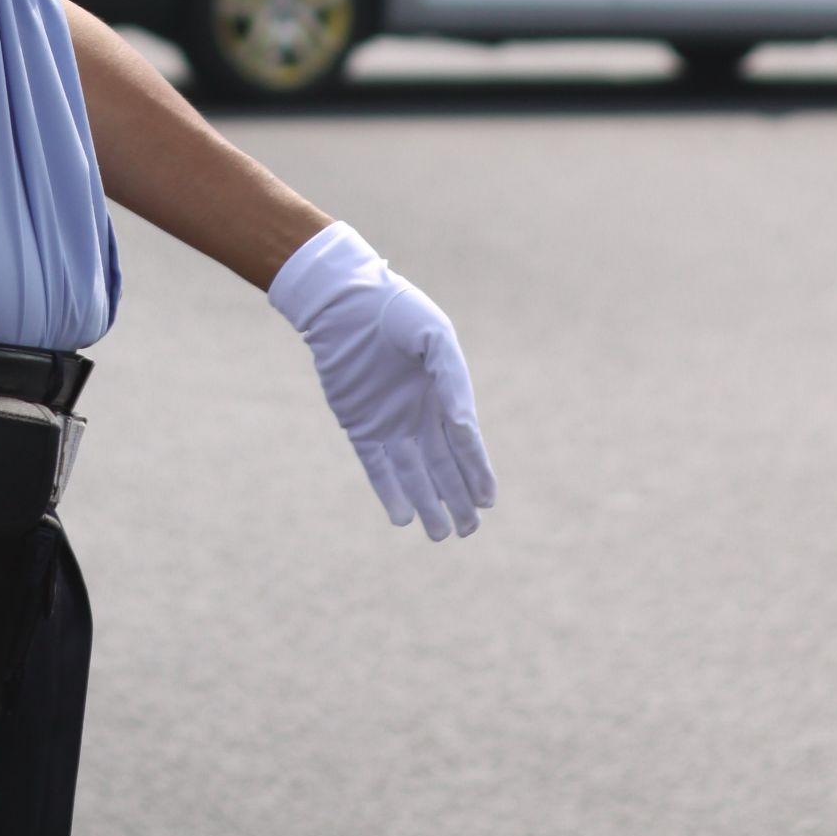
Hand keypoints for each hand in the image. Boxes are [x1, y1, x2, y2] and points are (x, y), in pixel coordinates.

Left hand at [268, 220, 495, 539]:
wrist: (347, 301)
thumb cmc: (398, 312)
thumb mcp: (436, 338)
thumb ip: (453, 382)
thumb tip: (466, 429)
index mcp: (443, 394)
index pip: (465, 443)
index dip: (478, 472)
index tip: (489, 501)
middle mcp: (419, 414)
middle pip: (442, 466)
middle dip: (458, 499)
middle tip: (469, 529)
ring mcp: (388, 422)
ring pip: (412, 473)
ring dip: (426, 503)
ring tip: (441, 534)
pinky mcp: (358, 424)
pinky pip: (376, 465)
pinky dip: (388, 491)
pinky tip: (402, 516)